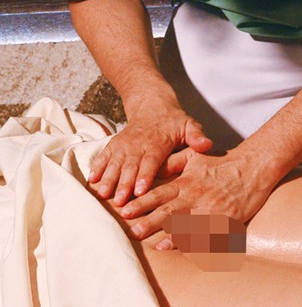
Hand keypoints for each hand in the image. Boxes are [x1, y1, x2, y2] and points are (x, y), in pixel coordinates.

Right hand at [87, 97, 212, 206]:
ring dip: (108, 179)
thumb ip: (196, 136)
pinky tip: (91, 181)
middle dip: (124, 184)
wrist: (152, 105)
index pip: (151, 161)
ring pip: (115, 163)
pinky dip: (97, 168)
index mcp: (157, 142)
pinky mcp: (115, 144)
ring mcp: (124, 144)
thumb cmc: (174, 121)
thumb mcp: (189, 125)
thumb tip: (206, 144)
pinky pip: (104, 156)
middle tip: (120, 201)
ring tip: (102, 194)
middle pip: (130, 166)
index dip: (145, 176)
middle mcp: (138, 143)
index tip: (140, 190)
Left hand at [119, 147, 277, 241]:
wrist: (254, 167)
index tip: (124, 211)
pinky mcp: (226, 219)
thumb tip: (153, 169)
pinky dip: (199, 241)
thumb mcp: (194, 156)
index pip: (158, 194)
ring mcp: (211, 209)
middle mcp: (195, 196)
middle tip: (132, 231)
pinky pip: (211, 233)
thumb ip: (173, 163)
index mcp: (186, 182)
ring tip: (156, 244)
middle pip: (168, 211)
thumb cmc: (223, 162)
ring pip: (188, 224)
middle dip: (149, 222)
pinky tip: (189, 249)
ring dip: (170, 235)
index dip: (140, 203)